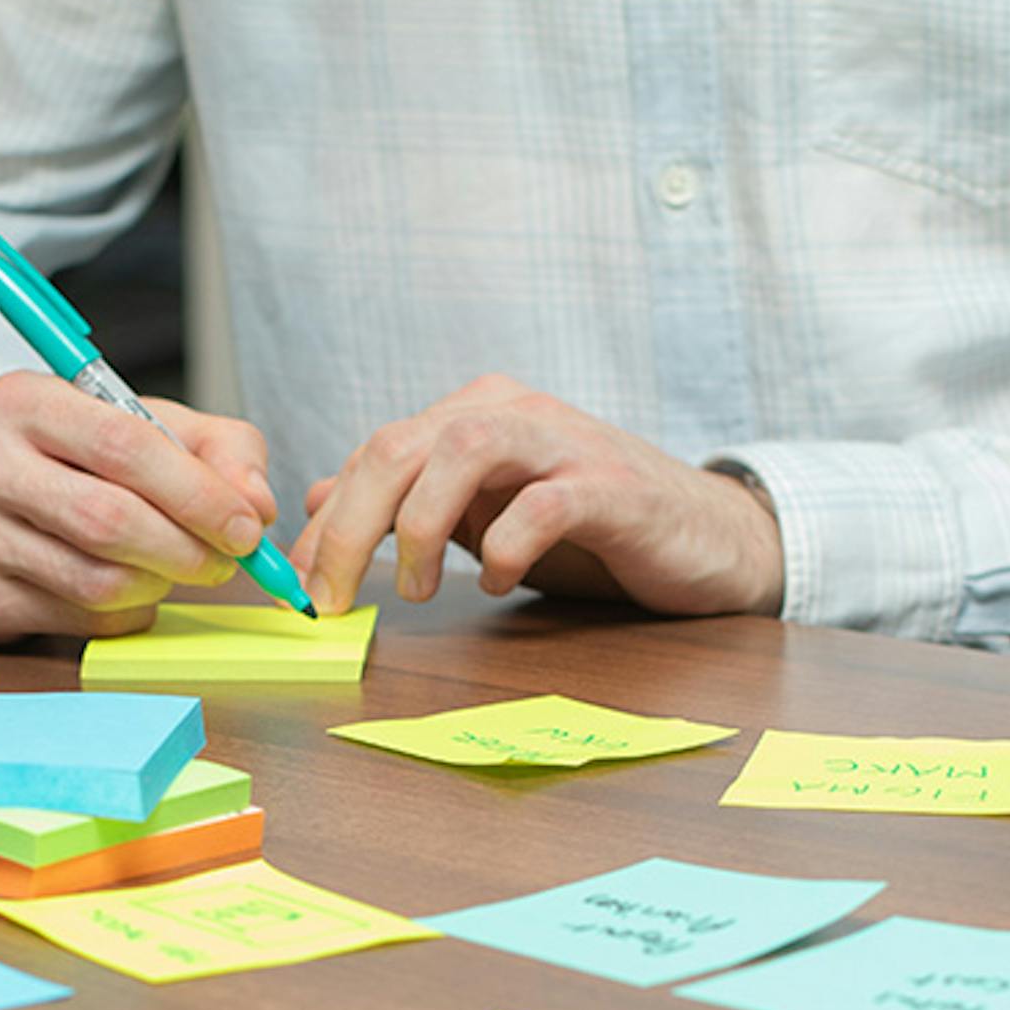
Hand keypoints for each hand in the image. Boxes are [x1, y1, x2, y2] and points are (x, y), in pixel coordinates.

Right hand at [0, 370, 277, 640]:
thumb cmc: (67, 455)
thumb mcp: (139, 422)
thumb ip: (217, 448)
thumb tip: (257, 505)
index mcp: (24, 401)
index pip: (125, 448)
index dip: (199, 495)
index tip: (246, 526)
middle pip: (111, 522)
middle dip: (188, 550)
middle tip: (224, 560)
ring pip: (98, 581)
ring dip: (161, 584)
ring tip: (174, 567)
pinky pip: (81, 620)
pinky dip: (127, 613)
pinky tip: (128, 587)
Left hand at [288, 376, 782, 617]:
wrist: (708, 537)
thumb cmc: (592, 529)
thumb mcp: (485, 513)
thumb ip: (410, 500)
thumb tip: (324, 494)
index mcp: (476, 414)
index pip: (376, 451)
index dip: (329, 520)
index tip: (302, 584)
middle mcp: (514, 413)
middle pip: (402, 445)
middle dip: (353, 525)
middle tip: (336, 596)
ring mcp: (565, 445)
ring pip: (463, 451)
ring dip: (420, 525)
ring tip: (416, 590)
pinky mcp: (612, 489)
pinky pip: (542, 505)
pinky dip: (506, 550)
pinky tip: (498, 585)